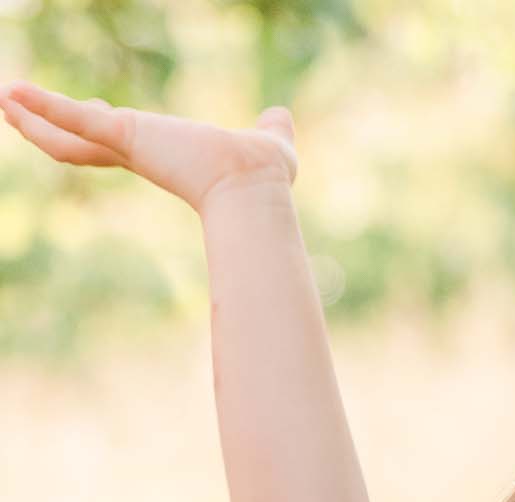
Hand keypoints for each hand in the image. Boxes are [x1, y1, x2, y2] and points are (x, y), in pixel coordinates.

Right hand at [0, 80, 297, 213]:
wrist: (255, 188)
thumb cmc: (264, 175)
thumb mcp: (268, 142)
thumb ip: (270, 128)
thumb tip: (281, 119)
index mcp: (168, 154)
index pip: (125, 139)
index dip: (104, 127)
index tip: (92, 115)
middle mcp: (144, 154)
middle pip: (85, 142)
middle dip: (52, 124)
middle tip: (21, 108)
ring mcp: (130, 147)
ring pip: (68, 136)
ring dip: (34, 118)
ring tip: (5, 99)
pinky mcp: (125, 135)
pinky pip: (74, 120)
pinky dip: (43, 106)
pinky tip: (12, 95)